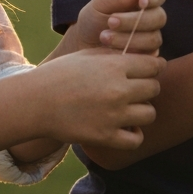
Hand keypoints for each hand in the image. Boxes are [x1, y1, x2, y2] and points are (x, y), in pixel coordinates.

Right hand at [34, 50, 164, 149]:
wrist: (37, 101)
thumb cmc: (61, 73)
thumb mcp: (88, 55)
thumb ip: (115, 55)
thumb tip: (139, 54)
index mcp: (114, 66)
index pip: (154, 66)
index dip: (154, 67)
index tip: (149, 70)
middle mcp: (118, 90)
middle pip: (154, 88)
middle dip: (148, 87)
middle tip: (137, 88)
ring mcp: (113, 115)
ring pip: (149, 114)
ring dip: (142, 110)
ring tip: (130, 108)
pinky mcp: (106, 137)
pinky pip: (136, 139)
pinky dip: (134, 134)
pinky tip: (124, 127)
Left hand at [71, 0, 167, 54]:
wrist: (83, 46)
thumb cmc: (93, 20)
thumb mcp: (100, 4)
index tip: (142, 1)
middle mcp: (151, 18)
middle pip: (158, 17)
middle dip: (134, 20)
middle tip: (110, 22)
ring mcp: (151, 39)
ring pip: (153, 38)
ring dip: (128, 38)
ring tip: (104, 37)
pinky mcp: (148, 59)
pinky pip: (148, 57)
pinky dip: (129, 53)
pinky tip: (113, 52)